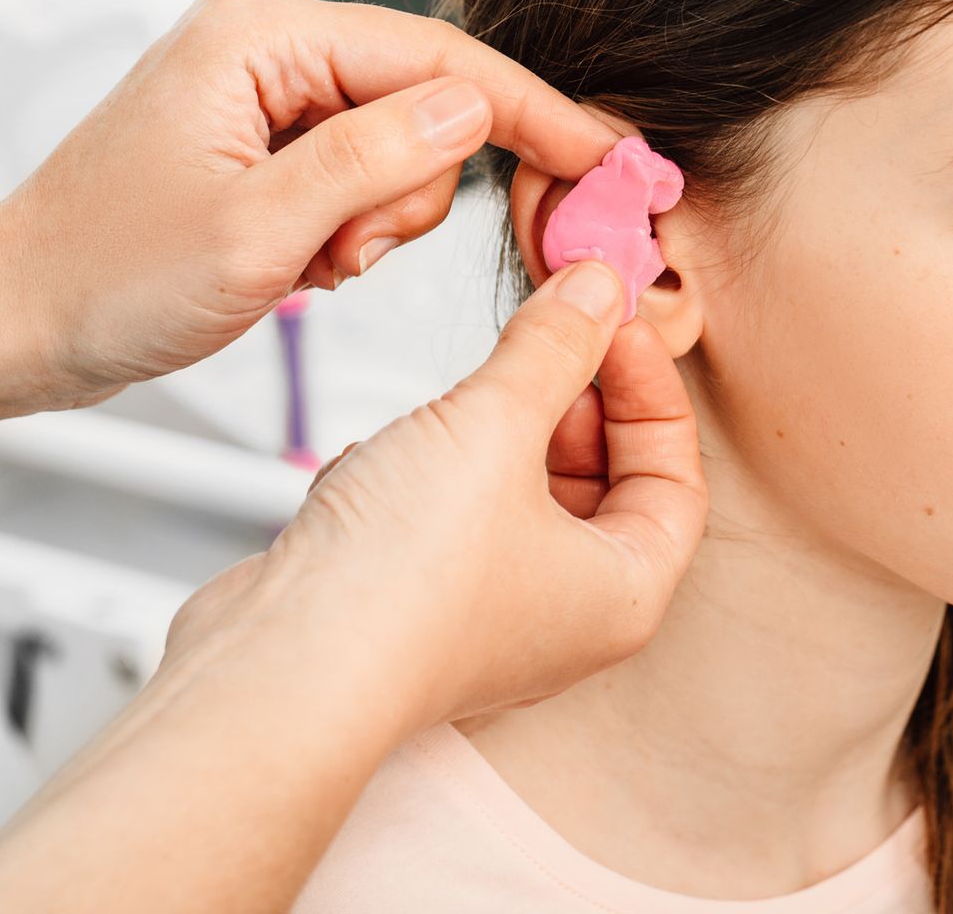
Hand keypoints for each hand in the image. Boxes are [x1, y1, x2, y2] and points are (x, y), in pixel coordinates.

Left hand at [0, 0, 618, 408]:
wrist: (15, 324)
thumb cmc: (102, 277)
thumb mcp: (254, 230)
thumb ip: (375, 160)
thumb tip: (476, 110)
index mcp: (260, 36)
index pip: (437, 58)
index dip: (531, 112)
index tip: (606, 158)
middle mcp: (266, 48)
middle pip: (425, 103)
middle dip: (410, 195)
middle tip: (349, 257)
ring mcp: (264, 97)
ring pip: (400, 152)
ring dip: (374, 225)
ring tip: (302, 266)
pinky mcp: (264, 145)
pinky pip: (360, 181)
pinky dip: (348, 235)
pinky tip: (292, 267)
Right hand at [161, 258, 708, 738]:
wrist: (277, 664)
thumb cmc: (400, 584)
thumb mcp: (496, 425)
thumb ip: (554, 347)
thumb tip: (601, 289)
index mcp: (622, 594)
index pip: (675, 479)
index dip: (650, 390)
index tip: (612, 325)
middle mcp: (563, 618)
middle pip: (600, 483)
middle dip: (569, 402)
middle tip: (542, 336)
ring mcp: (486, 616)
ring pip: (514, 495)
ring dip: (487, 433)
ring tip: (453, 403)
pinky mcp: (412, 604)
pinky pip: (443, 516)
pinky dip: (421, 475)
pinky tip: (382, 462)